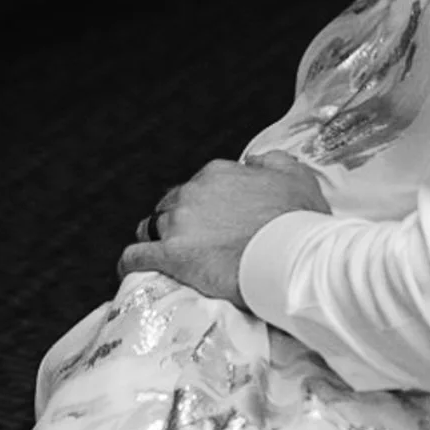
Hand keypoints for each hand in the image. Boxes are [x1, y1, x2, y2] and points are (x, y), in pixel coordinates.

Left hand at [116, 151, 328, 305]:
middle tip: (196, 243)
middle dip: (179, 221)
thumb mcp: (295, 176)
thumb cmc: (298, 219)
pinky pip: (134, 256)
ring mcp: (179, 224)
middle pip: (171, 206)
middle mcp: (193, 193)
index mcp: (218, 173)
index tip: (216, 222)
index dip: (206, 206)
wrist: (291, 256)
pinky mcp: (171, 256)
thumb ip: (272, 161)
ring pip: (151, 227)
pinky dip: (130, 262)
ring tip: (164, 257)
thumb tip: (254, 161)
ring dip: (155, 239)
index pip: (198, 186)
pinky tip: (131, 269)